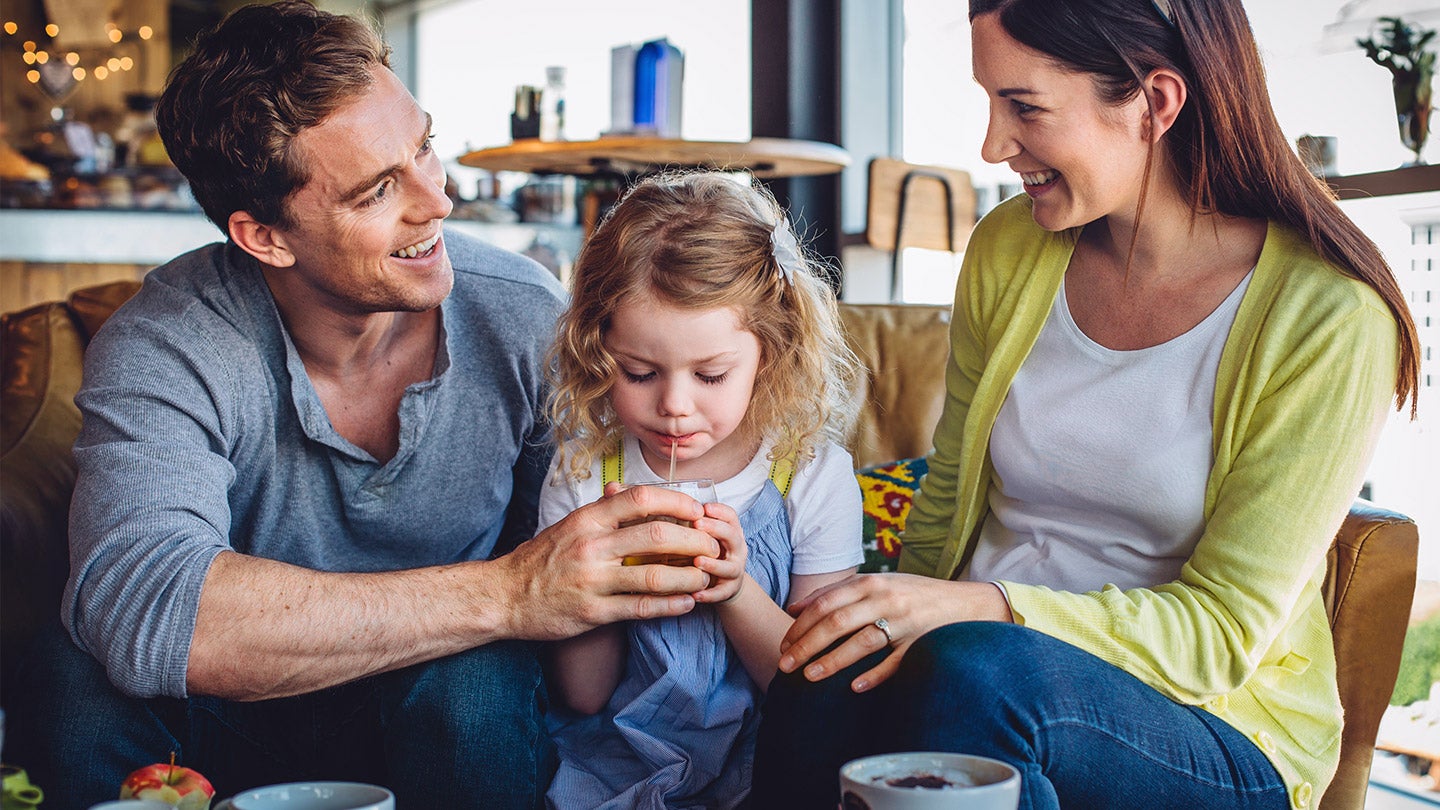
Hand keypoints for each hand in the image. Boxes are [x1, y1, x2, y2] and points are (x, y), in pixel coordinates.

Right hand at [492, 483, 721, 639]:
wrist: (503, 596)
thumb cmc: (541, 558)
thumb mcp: (569, 525)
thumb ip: (602, 510)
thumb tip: (629, 489)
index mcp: (588, 519)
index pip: (640, 499)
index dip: (677, 502)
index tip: (697, 510)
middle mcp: (591, 546)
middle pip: (657, 537)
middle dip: (694, 541)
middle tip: (712, 546)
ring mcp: (592, 581)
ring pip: (654, 576)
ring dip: (688, 578)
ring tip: (705, 578)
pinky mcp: (592, 612)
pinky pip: (640, 608)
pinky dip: (669, 606)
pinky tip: (686, 603)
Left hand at [691, 502, 746, 603]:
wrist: (725, 584)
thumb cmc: (711, 554)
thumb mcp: (706, 537)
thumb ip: (695, 525)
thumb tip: (668, 507)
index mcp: (731, 533)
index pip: (731, 517)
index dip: (719, 511)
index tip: (704, 507)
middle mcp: (736, 550)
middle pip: (732, 536)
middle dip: (715, 529)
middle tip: (698, 524)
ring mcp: (735, 570)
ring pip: (729, 567)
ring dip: (713, 564)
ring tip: (697, 561)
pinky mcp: (728, 590)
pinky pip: (720, 593)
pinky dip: (708, 594)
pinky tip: (694, 594)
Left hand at [776, 574, 1010, 691]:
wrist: (966, 604)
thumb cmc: (912, 594)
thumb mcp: (877, 583)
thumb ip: (837, 592)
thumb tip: (795, 608)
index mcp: (872, 582)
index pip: (826, 603)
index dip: (801, 625)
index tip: (783, 644)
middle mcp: (886, 599)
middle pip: (837, 622)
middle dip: (806, 645)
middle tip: (785, 665)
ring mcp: (905, 622)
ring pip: (862, 642)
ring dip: (832, 661)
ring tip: (808, 677)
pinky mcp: (921, 644)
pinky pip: (895, 663)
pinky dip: (874, 675)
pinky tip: (854, 687)